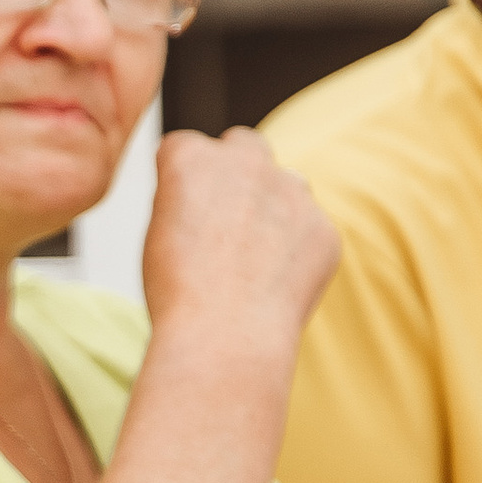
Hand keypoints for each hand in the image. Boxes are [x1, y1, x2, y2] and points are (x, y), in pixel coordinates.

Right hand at [137, 126, 338, 358]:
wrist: (224, 337)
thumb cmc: (178, 294)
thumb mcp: (158, 233)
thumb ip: (185, 198)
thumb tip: (208, 196)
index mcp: (192, 158)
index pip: (185, 148)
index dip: (181, 181)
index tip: (181, 212)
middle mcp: (245, 161)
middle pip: (242, 145)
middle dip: (236, 170)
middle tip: (224, 219)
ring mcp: (292, 191)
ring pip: (286, 183)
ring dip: (274, 206)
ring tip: (252, 259)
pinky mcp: (324, 227)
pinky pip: (310, 230)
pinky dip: (297, 250)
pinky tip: (275, 286)